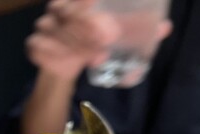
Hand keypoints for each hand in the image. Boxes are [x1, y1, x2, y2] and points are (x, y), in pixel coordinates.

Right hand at [26, 0, 170, 80]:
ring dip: (75, 44)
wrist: (68, 62)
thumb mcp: (115, 32)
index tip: (96, 1)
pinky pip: (40, 48)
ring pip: (54, 31)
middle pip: (65, 11)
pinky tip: (73, 62)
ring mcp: (42, 27)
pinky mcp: (34, 46)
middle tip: (107, 38)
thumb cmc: (92, 39)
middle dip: (85, 24)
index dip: (82, 0)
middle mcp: (56, 9)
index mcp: (74, 0)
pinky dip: (56, 55)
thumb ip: (135, 28)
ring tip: (98, 55)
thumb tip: (164, 28)